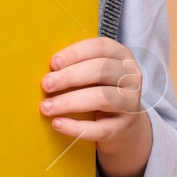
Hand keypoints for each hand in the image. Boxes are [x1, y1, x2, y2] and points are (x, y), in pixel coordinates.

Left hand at [39, 37, 152, 176]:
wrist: (124, 126)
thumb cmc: (101, 90)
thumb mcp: (95, 73)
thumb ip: (77, 65)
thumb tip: (44, 68)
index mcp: (122, 56)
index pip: (101, 47)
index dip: (76, 53)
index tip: (53, 63)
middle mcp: (131, 77)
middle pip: (101, 70)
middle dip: (70, 77)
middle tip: (45, 84)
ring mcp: (131, 103)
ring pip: (102, 98)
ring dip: (70, 101)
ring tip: (46, 107)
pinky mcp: (124, 128)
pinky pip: (99, 129)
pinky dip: (76, 127)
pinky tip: (57, 124)